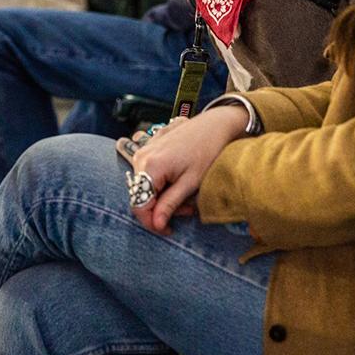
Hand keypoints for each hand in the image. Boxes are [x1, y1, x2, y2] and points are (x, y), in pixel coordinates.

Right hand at [129, 106, 249, 234]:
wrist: (215, 124)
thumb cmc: (207, 151)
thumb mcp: (191, 183)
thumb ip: (170, 204)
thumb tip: (156, 224)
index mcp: (149, 166)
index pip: (139, 204)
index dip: (151, 222)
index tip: (167, 230)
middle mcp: (141, 157)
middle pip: (142, 195)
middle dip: (162, 208)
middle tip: (187, 209)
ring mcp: (144, 150)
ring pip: (146, 185)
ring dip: (164, 195)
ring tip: (186, 195)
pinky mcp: (149, 147)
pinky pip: (149, 173)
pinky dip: (163, 182)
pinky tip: (179, 181)